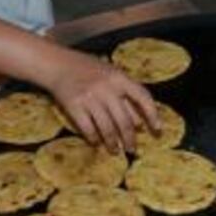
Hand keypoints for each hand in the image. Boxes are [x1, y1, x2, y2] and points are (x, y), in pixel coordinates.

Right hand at [46, 49, 160, 152]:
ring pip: (107, 128)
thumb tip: (141, 123)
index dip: (152, 114)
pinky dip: (94, 139)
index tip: (157, 129)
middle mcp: (106, 87)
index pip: (142, 97)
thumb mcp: (111, 76)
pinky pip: (88, 129)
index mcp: (119, 78)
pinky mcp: (74, 106)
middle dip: (130, 138)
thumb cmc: (89, 70)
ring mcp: (90, 97)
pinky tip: (96, 143)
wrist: (58, 64)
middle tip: (132, 149)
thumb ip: (126, 96)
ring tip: (115, 150)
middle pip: (124, 120)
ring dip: (113, 143)